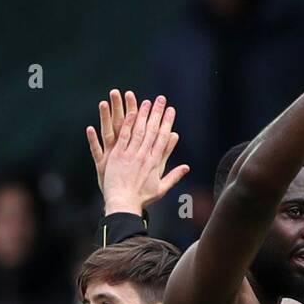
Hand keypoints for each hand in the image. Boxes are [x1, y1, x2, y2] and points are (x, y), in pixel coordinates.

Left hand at [87, 90, 189, 213]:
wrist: (124, 204)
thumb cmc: (142, 198)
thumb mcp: (161, 188)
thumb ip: (174, 176)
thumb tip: (186, 168)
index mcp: (155, 162)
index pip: (163, 138)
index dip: (168, 122)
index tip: (171, 110)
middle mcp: (144, 156)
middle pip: (152, 131)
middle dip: (157, 113)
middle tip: (161, 99)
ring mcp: (130, 155)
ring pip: (138, 131)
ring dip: (142, 115)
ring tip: (146, 101)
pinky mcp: (117, 156)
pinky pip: (121, 136)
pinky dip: (125, 124)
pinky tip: (128, 113)